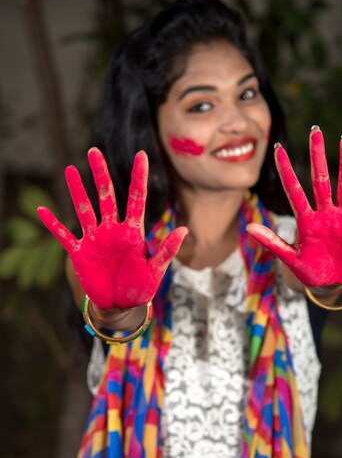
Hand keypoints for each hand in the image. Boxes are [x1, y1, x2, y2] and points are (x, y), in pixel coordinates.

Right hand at [37, 148, 187, 308]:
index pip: (136, 198)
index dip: (139, 177)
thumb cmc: (141, 287)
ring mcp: (95, 239)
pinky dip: (53, 225)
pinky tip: (41, 210)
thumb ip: (166, 250)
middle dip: (100, 174)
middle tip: (93, 151)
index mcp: (133, 231)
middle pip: (106, 196)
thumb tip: (184, 229)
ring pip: (85, 209)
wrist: (121, 306)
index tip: (141, 155)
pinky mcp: (80, 252)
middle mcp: (112, 229)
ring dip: (77, 191)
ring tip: (68, 169)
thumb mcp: (155, 270)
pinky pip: (64, 236)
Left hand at [246, 127, 341, 285]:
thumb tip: (249, 228)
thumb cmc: (308, 269)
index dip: (285, 169)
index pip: (294, 189)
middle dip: (317, 155)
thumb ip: (272, 242)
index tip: (277, 148)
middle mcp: (324, 212)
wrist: (330, 282)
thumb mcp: (289, 258)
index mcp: (306, 219)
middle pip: (320, 178)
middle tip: (315, 130)